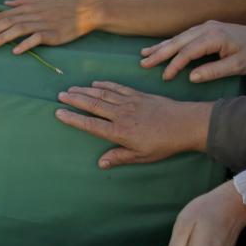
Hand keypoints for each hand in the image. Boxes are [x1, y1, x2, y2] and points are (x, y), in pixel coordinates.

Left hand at [0, 0, 98, 51]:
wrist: (85, 11)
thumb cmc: (62, 6)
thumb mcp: (41, 0)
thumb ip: (22, 1)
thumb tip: (5, 2)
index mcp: (28, 7)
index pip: (3, 15)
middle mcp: (32, 14)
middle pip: (7, 22)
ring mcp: (42, 23)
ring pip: (18, 29)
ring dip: (2, 38)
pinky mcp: (52, 33)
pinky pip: (36, 38)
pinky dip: (25, 44)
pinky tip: (15, 51)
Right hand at [55, 81, 212, 167]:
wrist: (186, 124)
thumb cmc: (165, 144)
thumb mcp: (142, 156)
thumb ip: (120, 157)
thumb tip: (100, 163)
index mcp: (120, 132)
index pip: (91, 124)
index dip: (73, 119)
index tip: (59, 113)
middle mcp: (121, 115)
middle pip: (93, 105)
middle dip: (75, 100)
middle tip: (60, 95)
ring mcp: (129, 102)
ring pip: (102, 94)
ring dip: (85, 90)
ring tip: (71, 88)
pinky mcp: (138, 95)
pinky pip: (117, 87)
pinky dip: (104, 84)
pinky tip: (95, 83)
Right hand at [140, 20, 245, 81]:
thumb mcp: (238, 66)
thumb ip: (214, 71)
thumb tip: (191, 77)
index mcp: (214, 36)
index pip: (188, 51)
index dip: (174, 65)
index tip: (165, 77)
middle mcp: (206, 28)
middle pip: (178, 41)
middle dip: (159, 53)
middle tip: (143, 63)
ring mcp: (205, 26)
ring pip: (178, 37)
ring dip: (161, 46)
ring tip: (143, 54)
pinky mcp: (205, 28)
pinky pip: (183, 36)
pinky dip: (170, 42)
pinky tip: (160, 47)